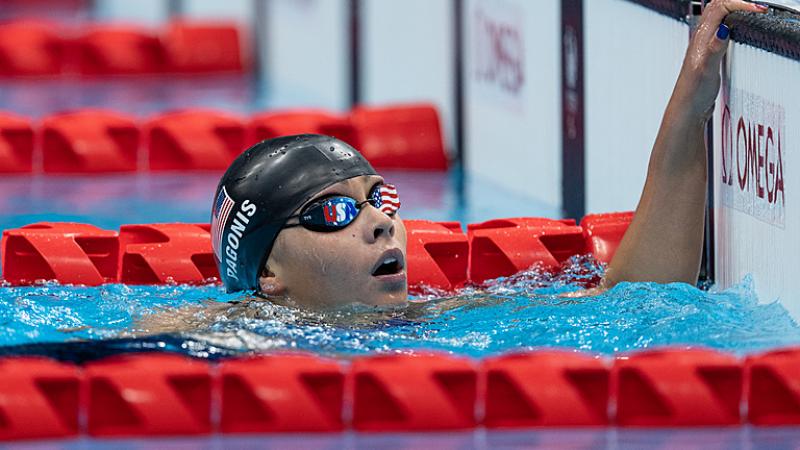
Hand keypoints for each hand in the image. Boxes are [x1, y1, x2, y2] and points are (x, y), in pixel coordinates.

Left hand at [676, 0, 767, 119]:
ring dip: (735, 12)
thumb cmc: (692, 92)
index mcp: (701, 38)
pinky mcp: (711, 54)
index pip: (719, 8)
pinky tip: (740, 34)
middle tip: (756, 10)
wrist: (687, 109)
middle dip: (737, 4)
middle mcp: (701, 39)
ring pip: (719, 19)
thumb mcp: (706, 69)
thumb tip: (723, 30)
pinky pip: (721, 31)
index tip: (756, 10)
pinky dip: (733, 25)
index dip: (739, 4)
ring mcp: (706, 46)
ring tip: (752, 15)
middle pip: (717, 8)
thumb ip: (714, 49)